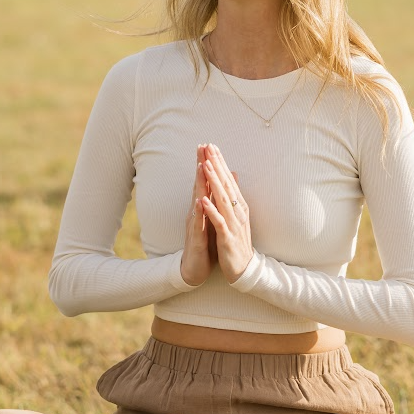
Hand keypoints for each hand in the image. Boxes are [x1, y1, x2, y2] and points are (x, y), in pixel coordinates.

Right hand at [180, 147, 215, 286]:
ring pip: (197, 200)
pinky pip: (198, 222)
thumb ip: (214, 202)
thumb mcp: (211, 219)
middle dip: (200, 166)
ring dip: (198, 184)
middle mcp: (196, 212)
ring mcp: (195, 224)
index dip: (206, 164)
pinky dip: (199, 211)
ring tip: (201, 167)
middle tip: (201, 146)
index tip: (208, 145)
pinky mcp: (196, 237)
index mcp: (202, 208)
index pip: (205, 182)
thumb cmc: (204, 243)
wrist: (195, 268)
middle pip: (198, 185)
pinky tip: (200, 201)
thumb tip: (219, 184)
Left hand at [199, 143, 253, 283]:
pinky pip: (218, 221)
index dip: (220, 162)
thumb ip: (234, 194)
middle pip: (226, 184)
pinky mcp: (227, 237)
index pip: (228, 179)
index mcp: (238, 205)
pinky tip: (203, 200)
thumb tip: (234, 174)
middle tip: (208, 147)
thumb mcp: (237, 215)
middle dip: (216, 165)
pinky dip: (211, 210)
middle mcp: (237, 211)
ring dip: (214, 182)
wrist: (244, 268)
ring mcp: (233, 223)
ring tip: (204, 166)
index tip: (211, 146)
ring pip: (223, 199)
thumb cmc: (237, 240)